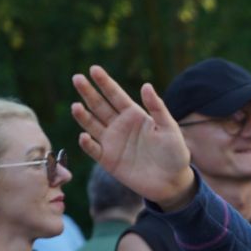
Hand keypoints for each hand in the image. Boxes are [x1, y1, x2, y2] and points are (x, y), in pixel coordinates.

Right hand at [71, 66, 195, 210]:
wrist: (173, 182)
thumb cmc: (174, 153)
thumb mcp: (169, 129)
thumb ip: (157, 108)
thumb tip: (146, 85)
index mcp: (134, 114)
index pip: (115, 95)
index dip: (104, 82)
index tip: (93, 69)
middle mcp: (119, 125)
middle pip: (99, 105)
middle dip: (88, 92)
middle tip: (77, 78)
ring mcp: (112, 142)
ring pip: (92, 125)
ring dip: (83, 116)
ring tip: (76, 106)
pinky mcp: (108, 160)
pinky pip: (93, 150)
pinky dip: (87, 144)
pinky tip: (84, 136)